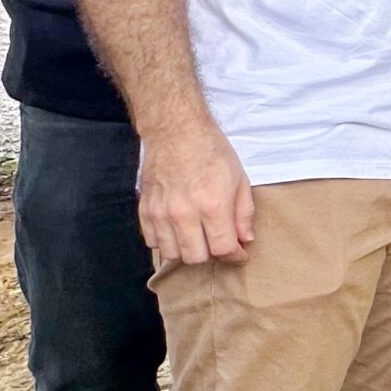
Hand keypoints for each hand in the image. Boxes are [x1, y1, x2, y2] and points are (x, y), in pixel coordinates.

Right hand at [137, 124, 254, 265]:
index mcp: (212, 206)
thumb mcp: (240, 179)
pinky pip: (152, 241)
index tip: (238, 253)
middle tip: (217, 243)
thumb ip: (243, 213)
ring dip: (186, 250)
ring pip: (172, 254)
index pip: (222, 249)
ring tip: (197, 237)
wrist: (176, 132)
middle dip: (211, 255)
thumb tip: (245, 239)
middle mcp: (184, 214)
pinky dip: (165, 242)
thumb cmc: (212, 152)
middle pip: (195, 258)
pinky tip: (177, 231)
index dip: (234, 256)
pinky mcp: (145, 210)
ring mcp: (161, 213)